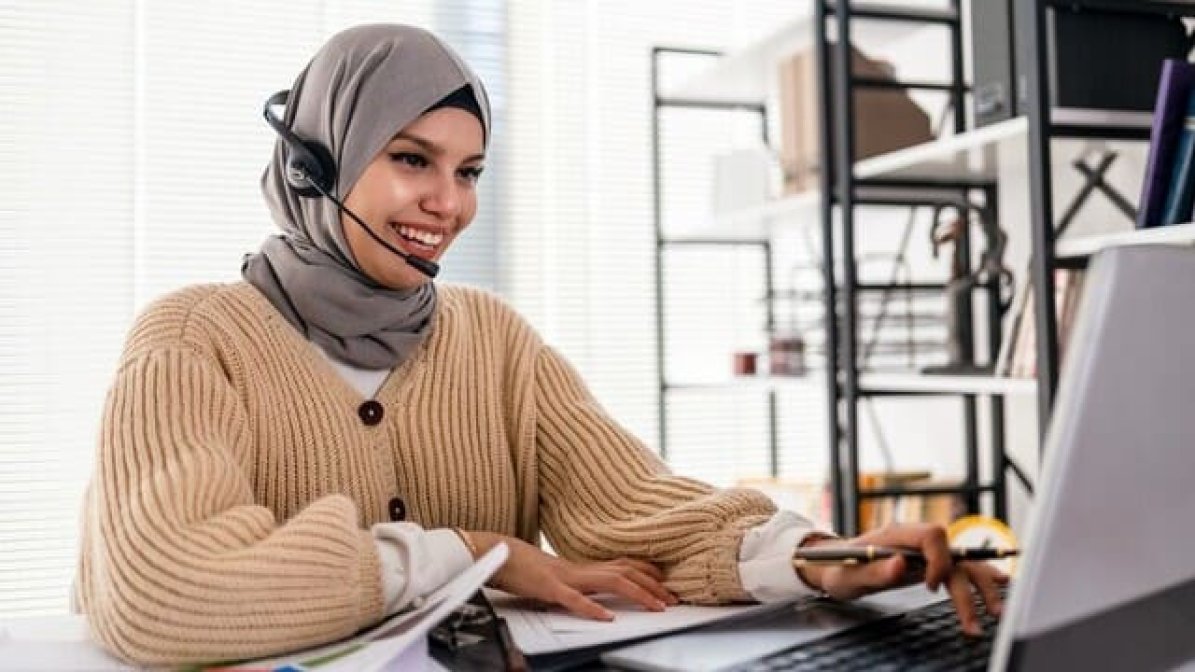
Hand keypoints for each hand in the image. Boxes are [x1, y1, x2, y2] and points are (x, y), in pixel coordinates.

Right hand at [468, 531, 677, 620]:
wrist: (496, 554)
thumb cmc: (526, 567)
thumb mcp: (560, 575)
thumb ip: (581, 581)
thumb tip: (601, 591)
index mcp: (584, 566)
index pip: (625, 565)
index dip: (650, 573)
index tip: (669, 584)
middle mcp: (581, 567)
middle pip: (626, 571)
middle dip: (653, 585)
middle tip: (673, 600)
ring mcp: (566, 576)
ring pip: (610, 581)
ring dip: (637, 593)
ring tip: (656, 606)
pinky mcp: (548, 587)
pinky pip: (573, 598)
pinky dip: (591, 607)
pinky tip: (606, 617)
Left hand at [797, 524, 1008, 635]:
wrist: (834, 565)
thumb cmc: (839, 567)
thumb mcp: (849, 573)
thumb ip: (874, 570)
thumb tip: (900, 565)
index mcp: (896, 535)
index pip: (932, 535)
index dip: (938, 559)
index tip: (930, 586)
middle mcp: (914, 541)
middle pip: (953, 555)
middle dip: (970, 586)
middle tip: (978, 619)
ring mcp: (923, 553)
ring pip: (961, 564)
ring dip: (981, 587)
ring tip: (996, 612)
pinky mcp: (927, 566)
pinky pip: (957, 568)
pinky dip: (978, 576)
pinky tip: (999, 583)